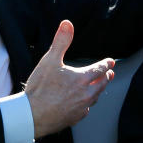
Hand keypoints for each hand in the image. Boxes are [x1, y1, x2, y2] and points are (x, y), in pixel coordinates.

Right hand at [24, 20, 114, 137]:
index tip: (111, 62)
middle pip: (101, 84)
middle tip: (110, 74)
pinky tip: (84, 105)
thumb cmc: (40, 88)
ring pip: (95, 98)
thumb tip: (67, 24)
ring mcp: (80, 108)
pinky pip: (85, 110)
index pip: (99, 69)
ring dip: (99, 91)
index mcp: (82, 79)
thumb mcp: (50, 60)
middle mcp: (85, 94)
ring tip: (99, 88)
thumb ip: (61, 41)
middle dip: (106, 78)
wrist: (32, 115)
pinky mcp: (74, 118)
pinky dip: (87, 105)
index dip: (106, 64)